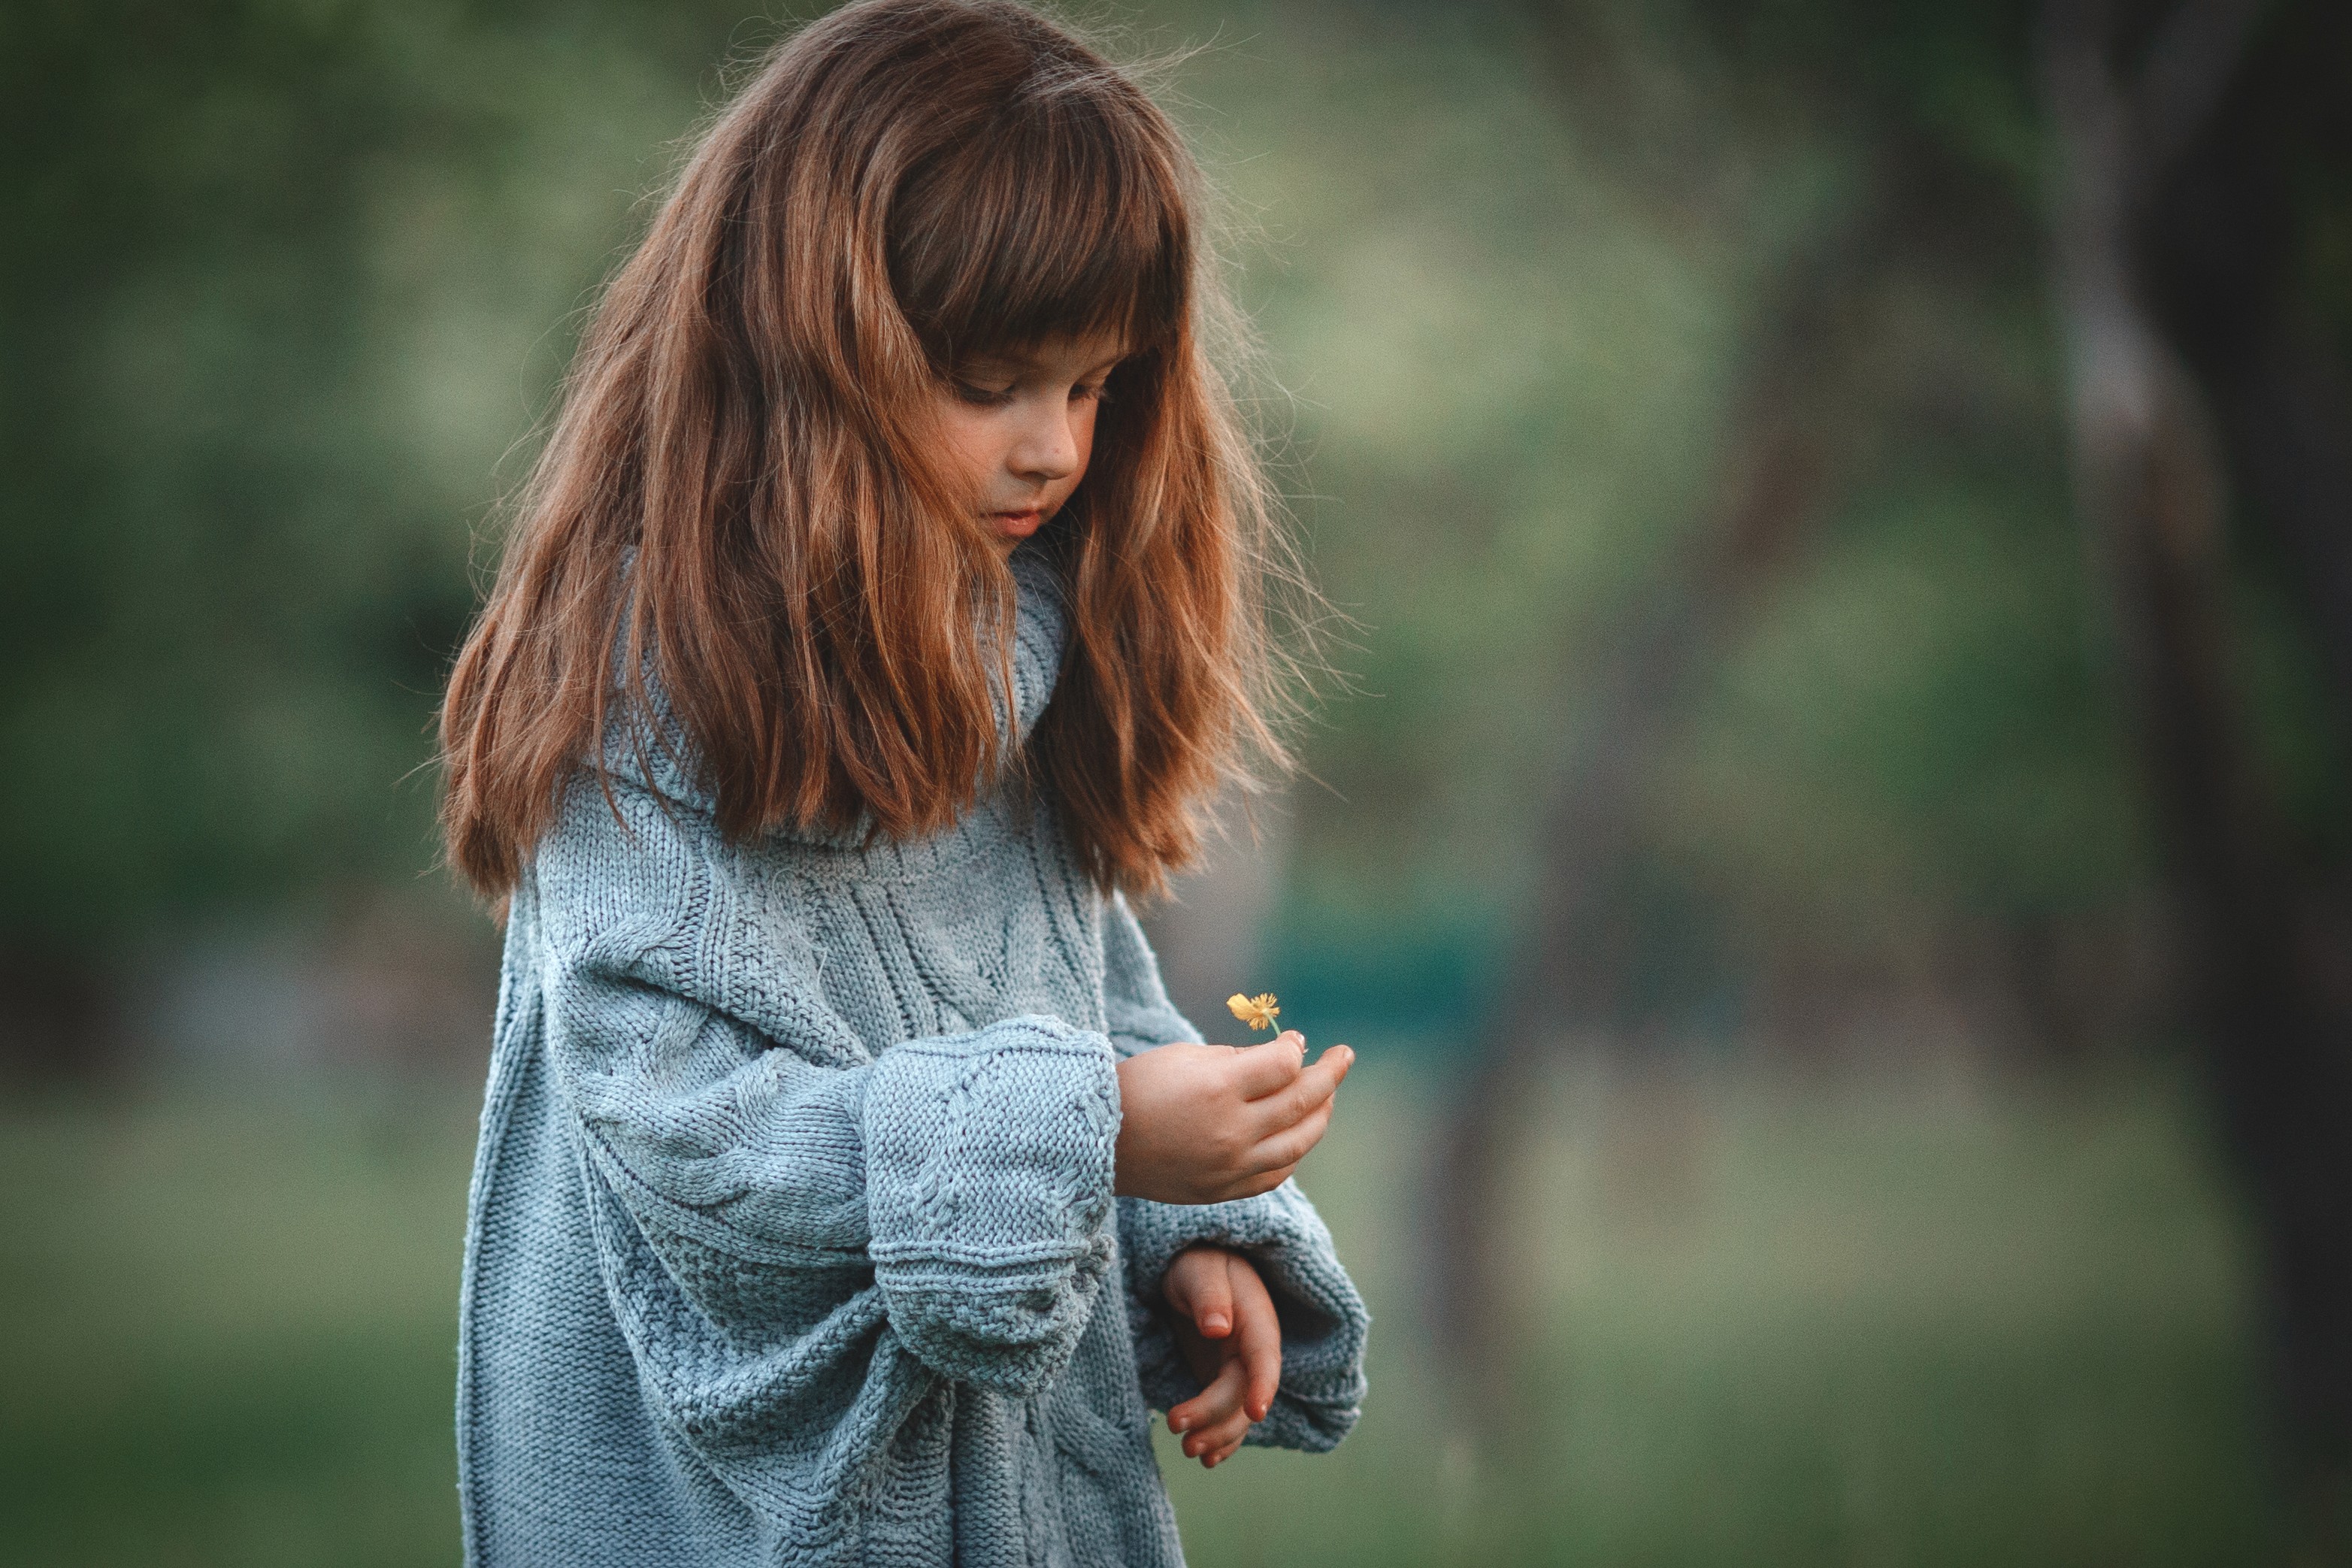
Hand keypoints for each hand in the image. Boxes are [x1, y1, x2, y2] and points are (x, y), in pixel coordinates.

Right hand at [1114, 1032, 1353, 1203]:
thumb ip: (1238, 1058)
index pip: (1285, 1065)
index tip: (1294, 1040)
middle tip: (1344, 1056)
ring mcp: (1231, 1166)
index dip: (1296, 1048)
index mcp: (1218, 1088)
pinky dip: (1296, 1150)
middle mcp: (1231, 1130)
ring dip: (1321, 1114)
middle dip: (1330, 1074)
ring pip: (1300, 1141)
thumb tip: (1283, 1059)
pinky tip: (1299, 1133)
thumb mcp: (1185, 1056)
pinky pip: (1278, 1172)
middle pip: (1303, 1100)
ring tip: (1328, 1095)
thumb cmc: (1140, 1088)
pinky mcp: (1225, 1190)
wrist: (1099, 1145)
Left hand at [1162, 1245, 1279, 1467]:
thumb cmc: (1198, 1261)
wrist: (1195, 1263)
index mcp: (1256, 1320)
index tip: (1256, 1412)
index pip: (1265, 1358)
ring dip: (1217, 1435)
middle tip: (1179, 1431)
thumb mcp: (1200, 1269)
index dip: (1263, 1386)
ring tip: (1187, 1449)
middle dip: (1217, 1418)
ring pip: (1236, 1412)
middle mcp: (1252, 1350)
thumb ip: (1209, 1296)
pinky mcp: (1220, 1379)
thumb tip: (1217, 1327)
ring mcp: (1237, 1368)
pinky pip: (1227, 1415)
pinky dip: (1220, 1438)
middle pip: (1243, 1393)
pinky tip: (1205, 1458)